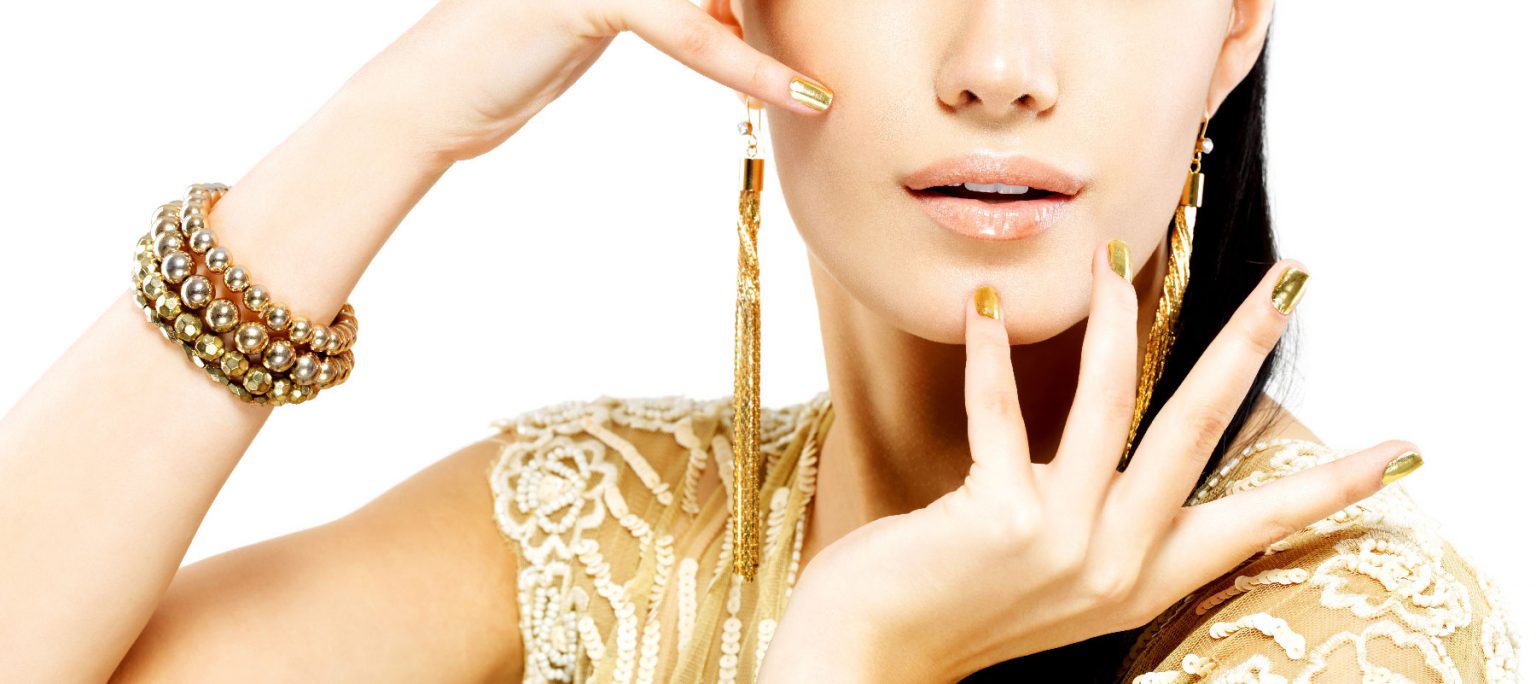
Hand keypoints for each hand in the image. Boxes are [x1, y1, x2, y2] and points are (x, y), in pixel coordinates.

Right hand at [341, 0, 832, 164]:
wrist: (429, 99)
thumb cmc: (517, 57)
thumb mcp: (609, 13)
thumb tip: (734, 7)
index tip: (844, 7)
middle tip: (873, 6)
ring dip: (789, 18)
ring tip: (848, 50)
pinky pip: (690, 29)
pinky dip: (751, 68)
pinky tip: (803, 96)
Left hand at [764, 242, 1419, 680]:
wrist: (879, 653)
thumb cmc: (962, 603)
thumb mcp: (1060, 573)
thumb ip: (1100, 515)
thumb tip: (1123, 428)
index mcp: (1144, 579)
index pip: (1259, 523)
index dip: (1332, 484)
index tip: (1398, 450)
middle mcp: (1118, 562)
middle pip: (1199, 432)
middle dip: (1246, 349)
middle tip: (1289, 284)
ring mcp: (1064, 541)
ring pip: (1114, 406)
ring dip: (1118, 320)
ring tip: (1117, 259)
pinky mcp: (1001, 517)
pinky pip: (1003, 412)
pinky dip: (993, 352)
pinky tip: (987, 308)